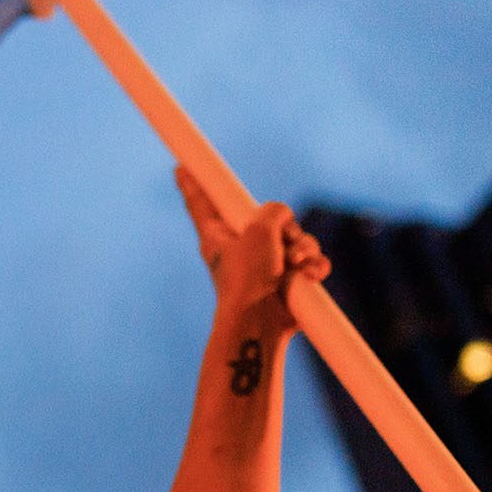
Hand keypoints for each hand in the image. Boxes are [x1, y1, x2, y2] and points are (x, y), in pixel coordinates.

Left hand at [175, 166, 329, 336]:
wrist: (259, 323)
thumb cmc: (249, 276)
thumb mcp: (259, 229)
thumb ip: (273, 211)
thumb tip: (283, 219)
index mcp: (217, 234)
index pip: (201, 203)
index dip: (192, 185)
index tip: (178, 168)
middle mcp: (239, 247)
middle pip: (270, 218)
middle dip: (287, 227)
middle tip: (284, 241)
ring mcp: (265, 264)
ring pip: (297, 239)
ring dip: (304, 248)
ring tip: (297, 263)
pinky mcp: (287, 280)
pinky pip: (309, 261)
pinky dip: (313, 266)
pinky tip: (310, 276)